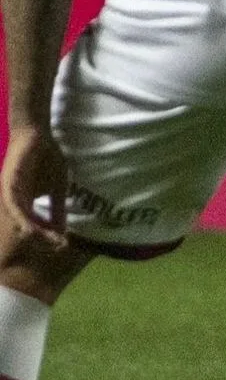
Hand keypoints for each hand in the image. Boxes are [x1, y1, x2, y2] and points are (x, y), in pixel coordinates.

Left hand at [0, 126, 69, 249]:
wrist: (37, 135)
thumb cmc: (46, 158)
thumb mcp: (57, 187)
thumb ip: (57, 208)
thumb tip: (63, 228)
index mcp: (25, 203)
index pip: (35, 224)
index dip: (47, 235)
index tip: (61, 242)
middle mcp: (14, 201)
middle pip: (25, 224)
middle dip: (40, 236)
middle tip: (55, 244)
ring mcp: (10, 193)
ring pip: (17, 217)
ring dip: (29, 229)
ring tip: (42, 240)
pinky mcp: (8, 183)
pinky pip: (13, 204)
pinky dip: (20, 216)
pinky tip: (28, 225)